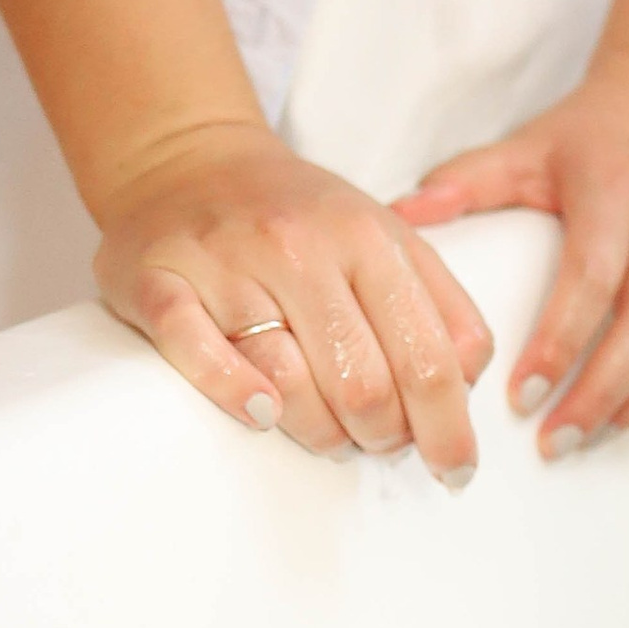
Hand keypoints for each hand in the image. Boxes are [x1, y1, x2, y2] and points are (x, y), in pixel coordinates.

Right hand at [94, 125, 491, 472]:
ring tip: (328, 433)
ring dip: (319, 432)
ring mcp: (226, 263)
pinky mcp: (159, 281)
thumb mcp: (386, 238)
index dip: (449, 431)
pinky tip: (261, 413)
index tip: (454, 470)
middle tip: (378, 442)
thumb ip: (441, 307)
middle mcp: (299, 247)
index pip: (430, 360)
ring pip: (287, 383)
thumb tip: (468, 386)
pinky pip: (197, 353)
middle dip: (382, 438)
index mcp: (367, 239)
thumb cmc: (298, 217)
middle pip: (363, 386)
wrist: (186, 158)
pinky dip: (233, 393)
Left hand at [397, 44, 628, 457]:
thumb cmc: (596, 132)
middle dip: (603, 390)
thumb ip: (466, 181)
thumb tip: (400, 215)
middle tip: (557, 440)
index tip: (525, 396)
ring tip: (599, 434)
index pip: (593, 280)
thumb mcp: (527, 146)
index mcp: (616, 195)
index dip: (561, 343)